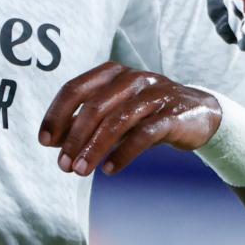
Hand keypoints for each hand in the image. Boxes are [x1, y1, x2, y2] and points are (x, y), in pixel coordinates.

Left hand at [38, 62, 219, 176]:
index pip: (75, 89)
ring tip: (80, 171)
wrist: (199, 114)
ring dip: (94, 148)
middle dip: (74, 137)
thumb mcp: (115, 113)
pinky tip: (110, 170)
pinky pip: (143, 134)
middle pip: (94, 106)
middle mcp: (131, 78)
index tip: (44, 141)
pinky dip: (123, 153)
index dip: (56, 114)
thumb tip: (53, 141)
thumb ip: (86, 122)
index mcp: (112, 73)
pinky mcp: (173, 114)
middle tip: (63, 165)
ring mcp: (154, 94)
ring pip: (117, 120)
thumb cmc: (147, 113)